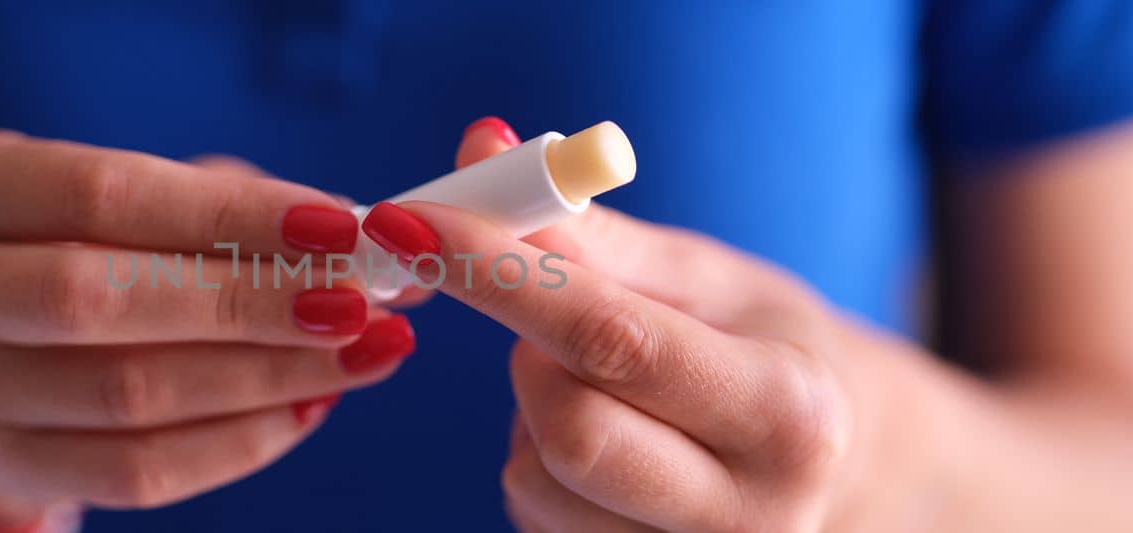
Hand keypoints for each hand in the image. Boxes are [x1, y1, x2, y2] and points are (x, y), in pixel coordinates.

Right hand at [0, 131, 417, 515]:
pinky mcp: (2, 465)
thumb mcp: (119, 193)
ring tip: (359, 354)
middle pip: (94, 301)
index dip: (227, 214)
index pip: (100, 193)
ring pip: (124, 396)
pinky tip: (307, 406)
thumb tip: (352, 232)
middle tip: (356, 302)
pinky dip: (238, 443)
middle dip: (246, 302)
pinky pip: (136, 472)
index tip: (338, 227)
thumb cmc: (75, 241)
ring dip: (264, 378)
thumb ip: (223, 205)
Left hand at [361, 123, 889, 530]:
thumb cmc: (759, 346)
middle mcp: (749, 515)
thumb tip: (480, 152)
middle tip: (549, 316)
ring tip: (598, 383)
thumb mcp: (703, 278)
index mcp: (790, 415)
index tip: (415, 222)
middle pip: (568, 428)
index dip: (501, 275)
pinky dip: (536, 457)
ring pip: (533, 477)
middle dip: (529, 352)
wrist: (825, 461)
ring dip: (531, 409)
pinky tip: (600, 436)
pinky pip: (531, 512)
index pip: (615, 341)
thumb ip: (589, 230)